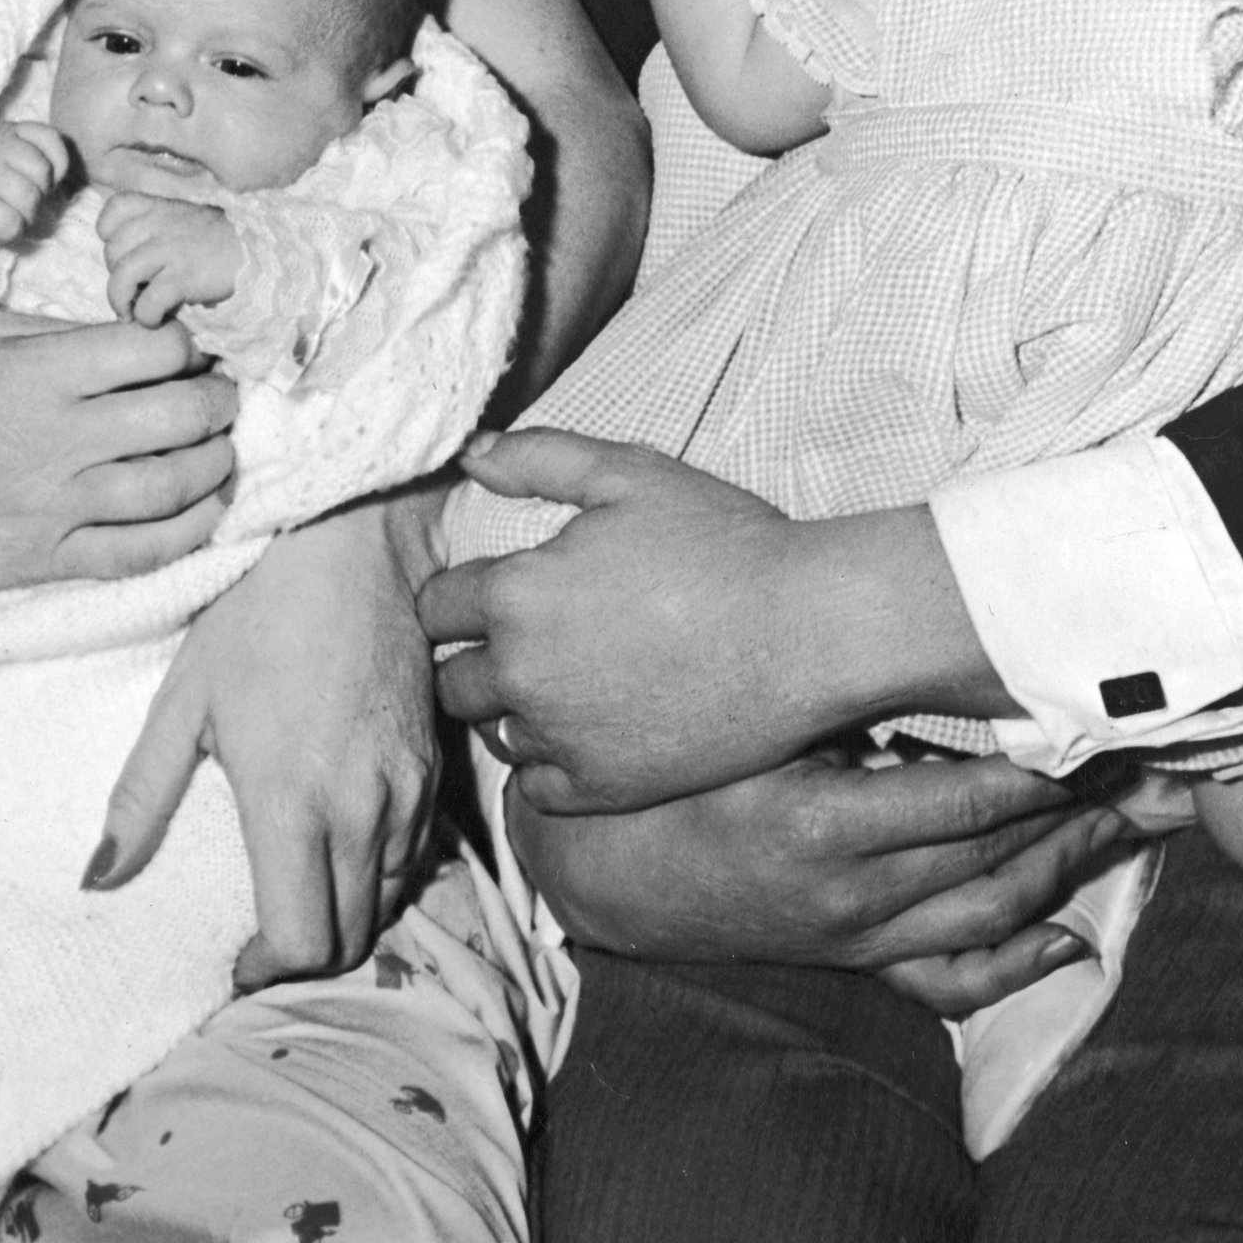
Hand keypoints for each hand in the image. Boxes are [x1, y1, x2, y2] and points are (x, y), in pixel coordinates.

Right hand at [0, 120, 71, 296]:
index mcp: (5, 132)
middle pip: (42, 171)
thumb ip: (35, 155)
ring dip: (24, 216)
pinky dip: (9, 233)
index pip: (50, 138)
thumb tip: (63, 174)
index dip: (56, 164)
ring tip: (4, 213)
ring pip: (30, 199)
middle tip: (17, 200)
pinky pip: (13, 224)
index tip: (41, 179)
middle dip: (38, 193)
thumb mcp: (6, 158)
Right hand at [0, 318, 235, 588]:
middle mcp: (54, 438)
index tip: (188, 349)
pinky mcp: (51, 558)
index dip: (185, 344)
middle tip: (222, 395)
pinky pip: (140, 551)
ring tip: (219, 448)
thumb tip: (126, 334)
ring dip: (213, 464)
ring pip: (170, 486)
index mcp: (35, 374)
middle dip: (216, 401)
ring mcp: (55, 505)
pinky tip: (205, 509)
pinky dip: (189, 531)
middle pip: (176, 416)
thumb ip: (49, 332)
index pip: (148, 350)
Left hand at [88, 495, 436, 985]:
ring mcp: (407, 790)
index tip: (235, 958)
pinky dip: (380, 873)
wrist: (348, 545)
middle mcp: (361, 811)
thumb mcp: (181, 703)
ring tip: (299, 893)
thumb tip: (96, 879)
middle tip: (261, 939)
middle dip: (305, 954)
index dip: (267, 968)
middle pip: (352, 936)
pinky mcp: (433, 765)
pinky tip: (339, 846)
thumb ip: (140, 800)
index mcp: (291, 804)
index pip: (305, 942)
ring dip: (346, 914)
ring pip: (389, 898)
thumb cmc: (253, 617)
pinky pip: (414, 852)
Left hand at [97, 190, 242, 326]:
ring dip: (120, 301)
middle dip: (116, 275)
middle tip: (133, 291)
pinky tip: (157, 319)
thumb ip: (159, 225)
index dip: (109, 233)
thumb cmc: (224, 241)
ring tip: (131, 313)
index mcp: (162, 207)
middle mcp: (161, 225)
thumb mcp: (188, 218)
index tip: (124, 252)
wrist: (263, 252)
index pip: (116, 208)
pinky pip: (148, 302)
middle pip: (112, 250)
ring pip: (121, 276)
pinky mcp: (184, 278)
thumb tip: (131, 253)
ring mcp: (171, 251)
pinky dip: (146, 316)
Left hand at [420, 427, 859, 811]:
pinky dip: (551, 762)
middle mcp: (521, 674)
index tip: (497, 595)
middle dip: (477, 658)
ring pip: (495, 732)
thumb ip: (539, 458)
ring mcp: (561, 739)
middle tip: (533, 641)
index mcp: (514, 595)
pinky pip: (535, 788)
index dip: (460, 598)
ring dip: (516, 710)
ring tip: (570, 683)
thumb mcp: (630, 475)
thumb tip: (472, 454)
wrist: (808, 629)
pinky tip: (591, 729)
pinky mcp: (602, 788)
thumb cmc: (724, 542)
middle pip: (451, 680)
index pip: (434, 608)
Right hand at [507, 752, 1141, 1009]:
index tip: (1106, 730)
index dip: (1050, 769)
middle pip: (1003, 856)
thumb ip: (831, 710)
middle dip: (1090, 816)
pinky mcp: (851, 958)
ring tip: (1137, 826)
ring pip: (992, 909)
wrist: (599, 870)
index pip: (971, 798)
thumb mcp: (739, 728)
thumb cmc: (666, 775)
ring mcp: (855, 936)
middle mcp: (851, 893)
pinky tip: (1071, 939)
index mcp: (823, 824)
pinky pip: (950, 977)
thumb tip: (936, 670)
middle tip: (1159, 773)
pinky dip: (1017, 964)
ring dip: (1073, 870)